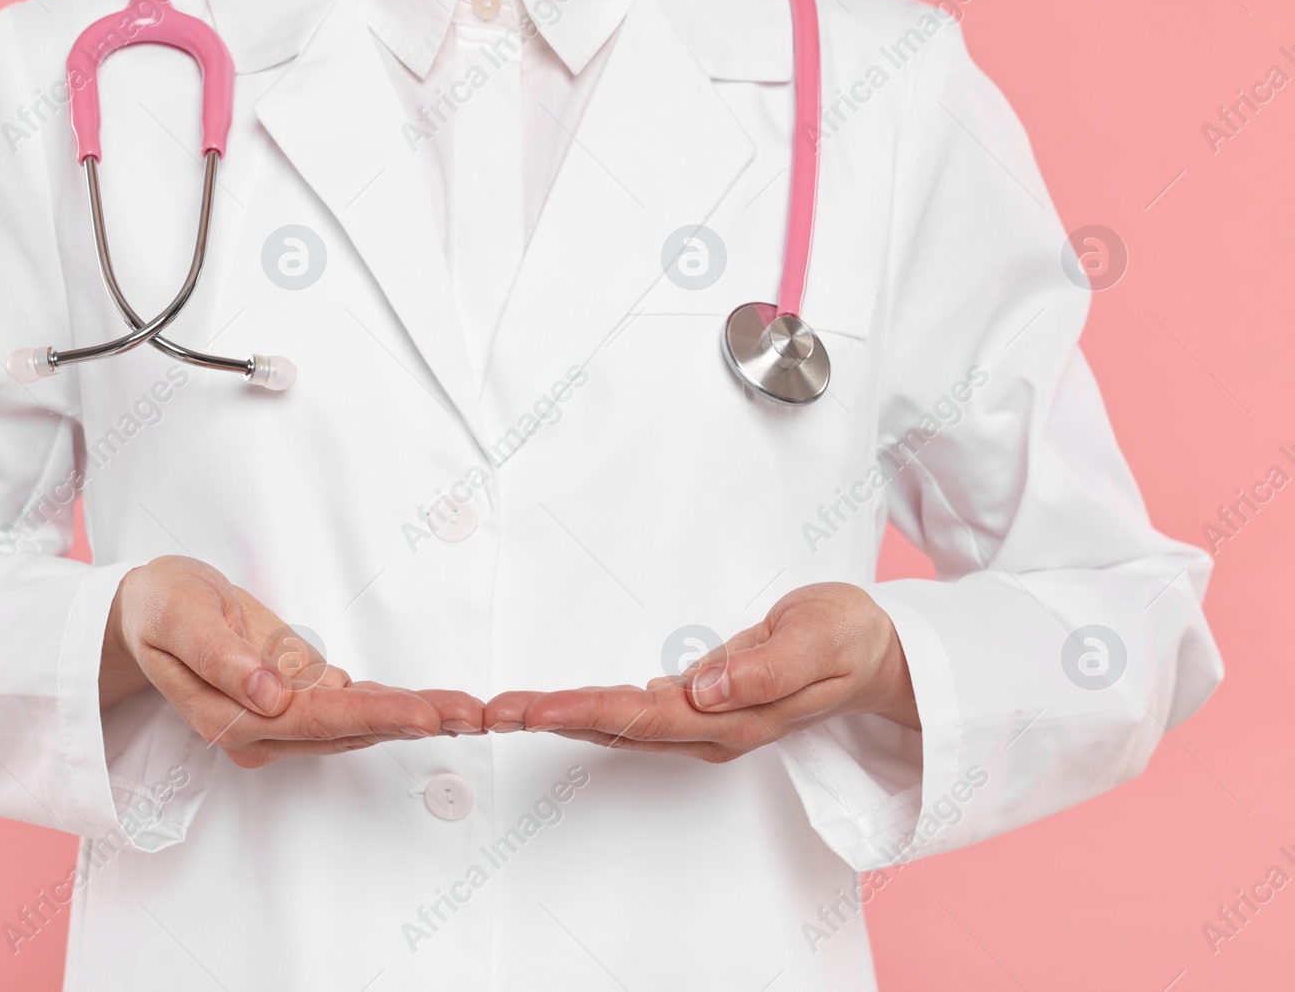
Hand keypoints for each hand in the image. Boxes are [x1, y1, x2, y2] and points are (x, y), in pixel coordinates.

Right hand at [101, 556, 485, 766]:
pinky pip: (353, 709)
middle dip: (414, 722)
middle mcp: (262, 732)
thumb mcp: (181, 616)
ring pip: (358, 724)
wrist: (151, 610)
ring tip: (471, 712)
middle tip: (474, 714)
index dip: (375, 717)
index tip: (425, 715)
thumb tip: (269, 695)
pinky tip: (435, 707)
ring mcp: (281, 723)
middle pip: (349, 729)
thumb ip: (223, 658)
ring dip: (415, 718)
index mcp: (231, 717)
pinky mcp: (296, 706)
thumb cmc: (164, 607)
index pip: (317, 719)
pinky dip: (395, 707)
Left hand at [483, 583, 918, 760]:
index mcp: (737, 718)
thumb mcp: (820, 639)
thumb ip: (766, 667)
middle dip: (552, 719)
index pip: (645, 717)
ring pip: (619, 724)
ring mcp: (705, 722)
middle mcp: (713, 729)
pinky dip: (587, 708)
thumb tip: (706, 688)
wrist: (877, 652)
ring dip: (559, 717)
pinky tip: (554, 708)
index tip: (534, 708)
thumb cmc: (848, 639)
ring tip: (504, 709)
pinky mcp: (700, 706)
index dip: (585, 713)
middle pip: (618, 727)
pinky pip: (632, 713)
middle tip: (491, 710)